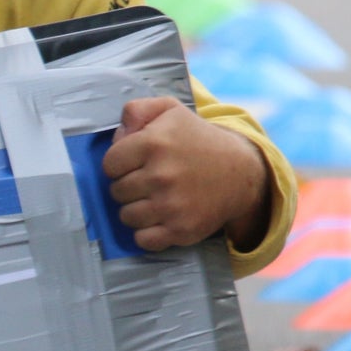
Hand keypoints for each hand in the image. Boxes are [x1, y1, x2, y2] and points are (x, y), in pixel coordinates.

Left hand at [102, 96, 271, 251]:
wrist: (241, 172)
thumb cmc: (197, 140)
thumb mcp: (170, 111)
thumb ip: (137, 110)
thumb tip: (118, 135)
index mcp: (154, 143)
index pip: (109, 164)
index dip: (119, 164)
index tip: (134, 164)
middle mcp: (161, 175)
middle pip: (116, 192)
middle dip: (128, 187)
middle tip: (148, 181)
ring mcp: (171, 205)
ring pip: (126, 216)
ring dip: (135, 210)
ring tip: (154, 199)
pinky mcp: (181, 230)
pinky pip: (143, 240)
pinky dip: (147, 233)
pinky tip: (160, 218)